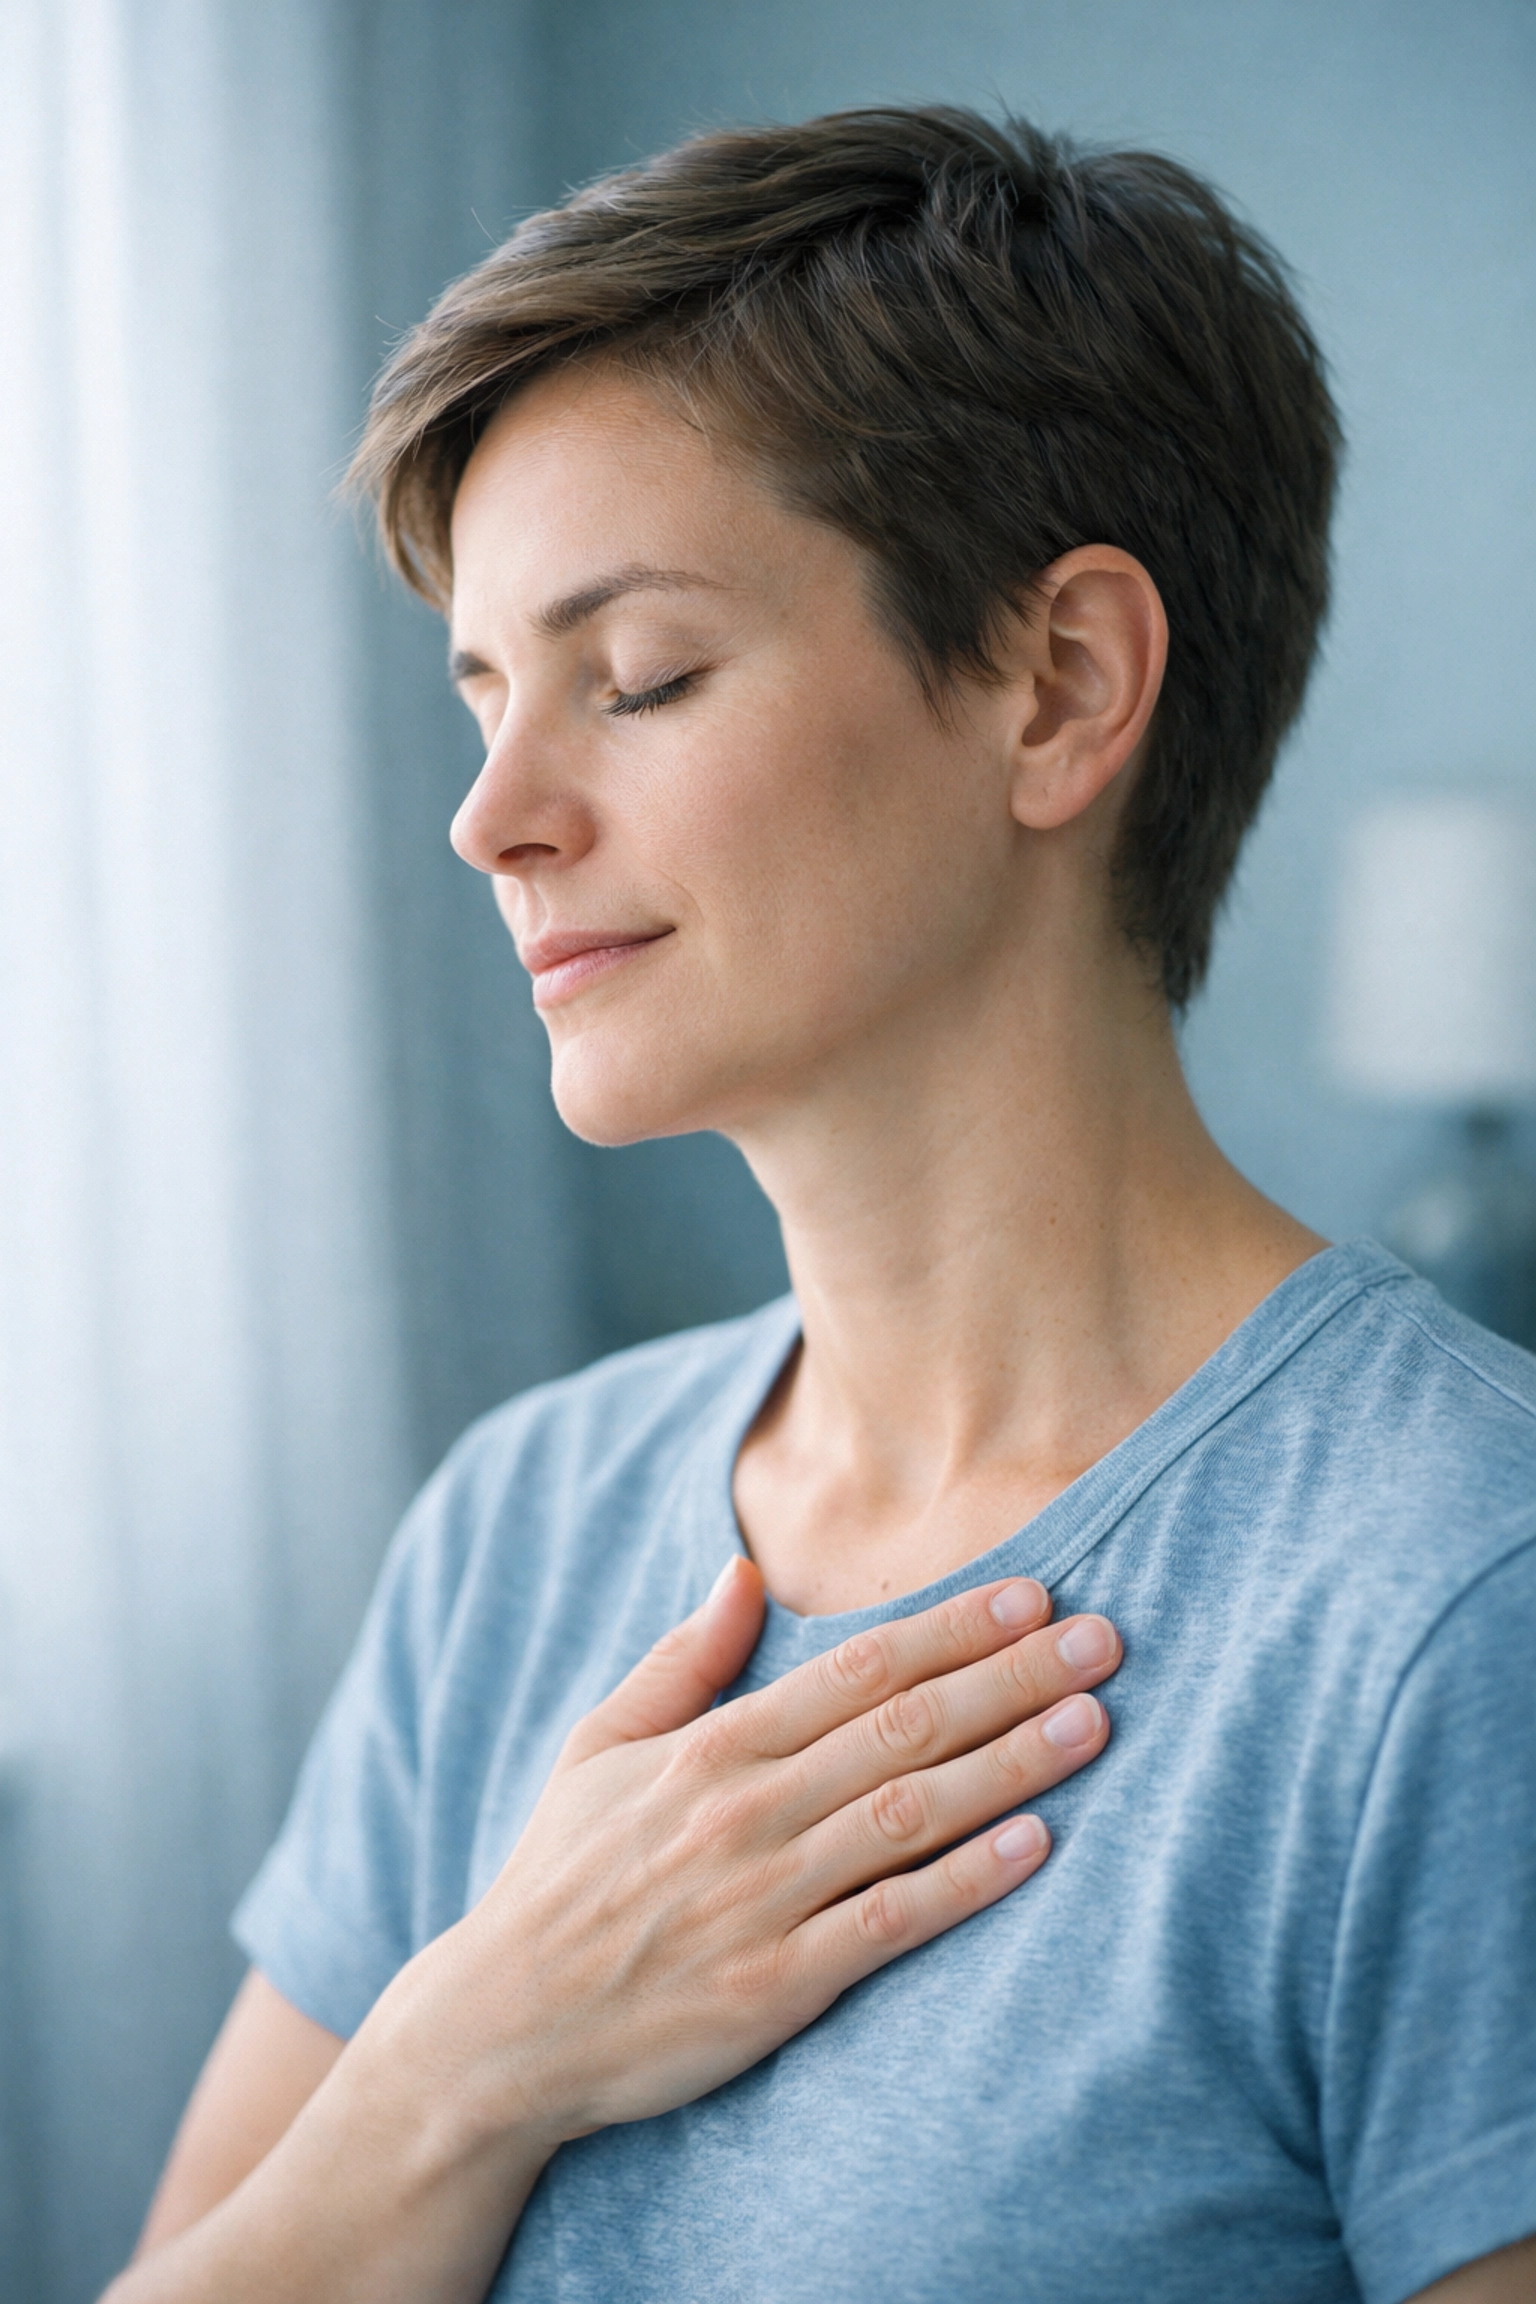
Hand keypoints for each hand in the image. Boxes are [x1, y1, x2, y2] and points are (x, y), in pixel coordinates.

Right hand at [390, 1558, 1119, 2145]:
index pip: (855, 1669)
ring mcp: (762, 1900)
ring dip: (1010, 1761)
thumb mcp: (595, 1749)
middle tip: (1104, 1638)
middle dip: (1010, 1676)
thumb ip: (680, 1661)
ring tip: (1095, 1721)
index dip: (951, 1627)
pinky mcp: (775, 1988)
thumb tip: (741, 1571)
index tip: (1032, 1592)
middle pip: (902, 1727)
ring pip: (910, 1813)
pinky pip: (889, 1924)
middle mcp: (743, 1812)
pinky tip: (1035, 1844)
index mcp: (709, 1748)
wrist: (499, 2030)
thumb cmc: (558, 1881)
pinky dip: (965, 1882)